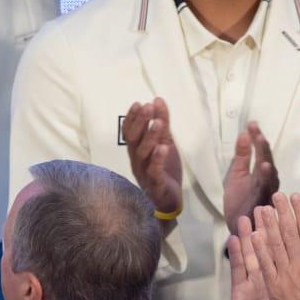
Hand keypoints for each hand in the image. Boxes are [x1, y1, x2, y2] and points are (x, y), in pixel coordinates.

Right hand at [121, 98, 182, 217]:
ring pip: (143, 154)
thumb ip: (162, 122)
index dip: (132, 118)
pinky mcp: (154, 184)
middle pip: (133, 140)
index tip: (138, 103)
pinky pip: (154, 170)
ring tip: (158, 123)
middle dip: (140, 122)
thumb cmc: (165, 169)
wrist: (170, 199)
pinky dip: (158, 159)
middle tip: (147, 107)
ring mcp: (143, 172)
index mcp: (136, 150)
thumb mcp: (165, 141)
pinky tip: (163, 148)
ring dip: (150, 137)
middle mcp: (136, 160)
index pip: (129, 131)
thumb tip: (157, 100)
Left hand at [223, 122, 277, 233]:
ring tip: (262, 145)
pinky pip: (265, 191)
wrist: (238, 226)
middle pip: (267, 160)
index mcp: (261, 172)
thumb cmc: (239, 200)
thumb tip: (243, 133)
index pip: (260, 151)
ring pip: (268, 175)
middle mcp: (267, 180)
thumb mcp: (236, 174)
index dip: (257, 137)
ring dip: (266, 161)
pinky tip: (265, 168)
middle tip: (258, 133)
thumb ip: (241, 155)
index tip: (251, 123)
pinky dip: (266, 180)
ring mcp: (266, 192)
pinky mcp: (262, 204)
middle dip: (262, 147)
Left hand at [250, 193, 299, 299]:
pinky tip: (254, 234)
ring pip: (275, 246)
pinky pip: (265, 264)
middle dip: (282, 212)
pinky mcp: (273, 286)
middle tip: (276, 196)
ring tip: (263, 209)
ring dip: (268, 226)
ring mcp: (286, 276)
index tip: (295, 197)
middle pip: (289, 234)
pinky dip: (259, 249)